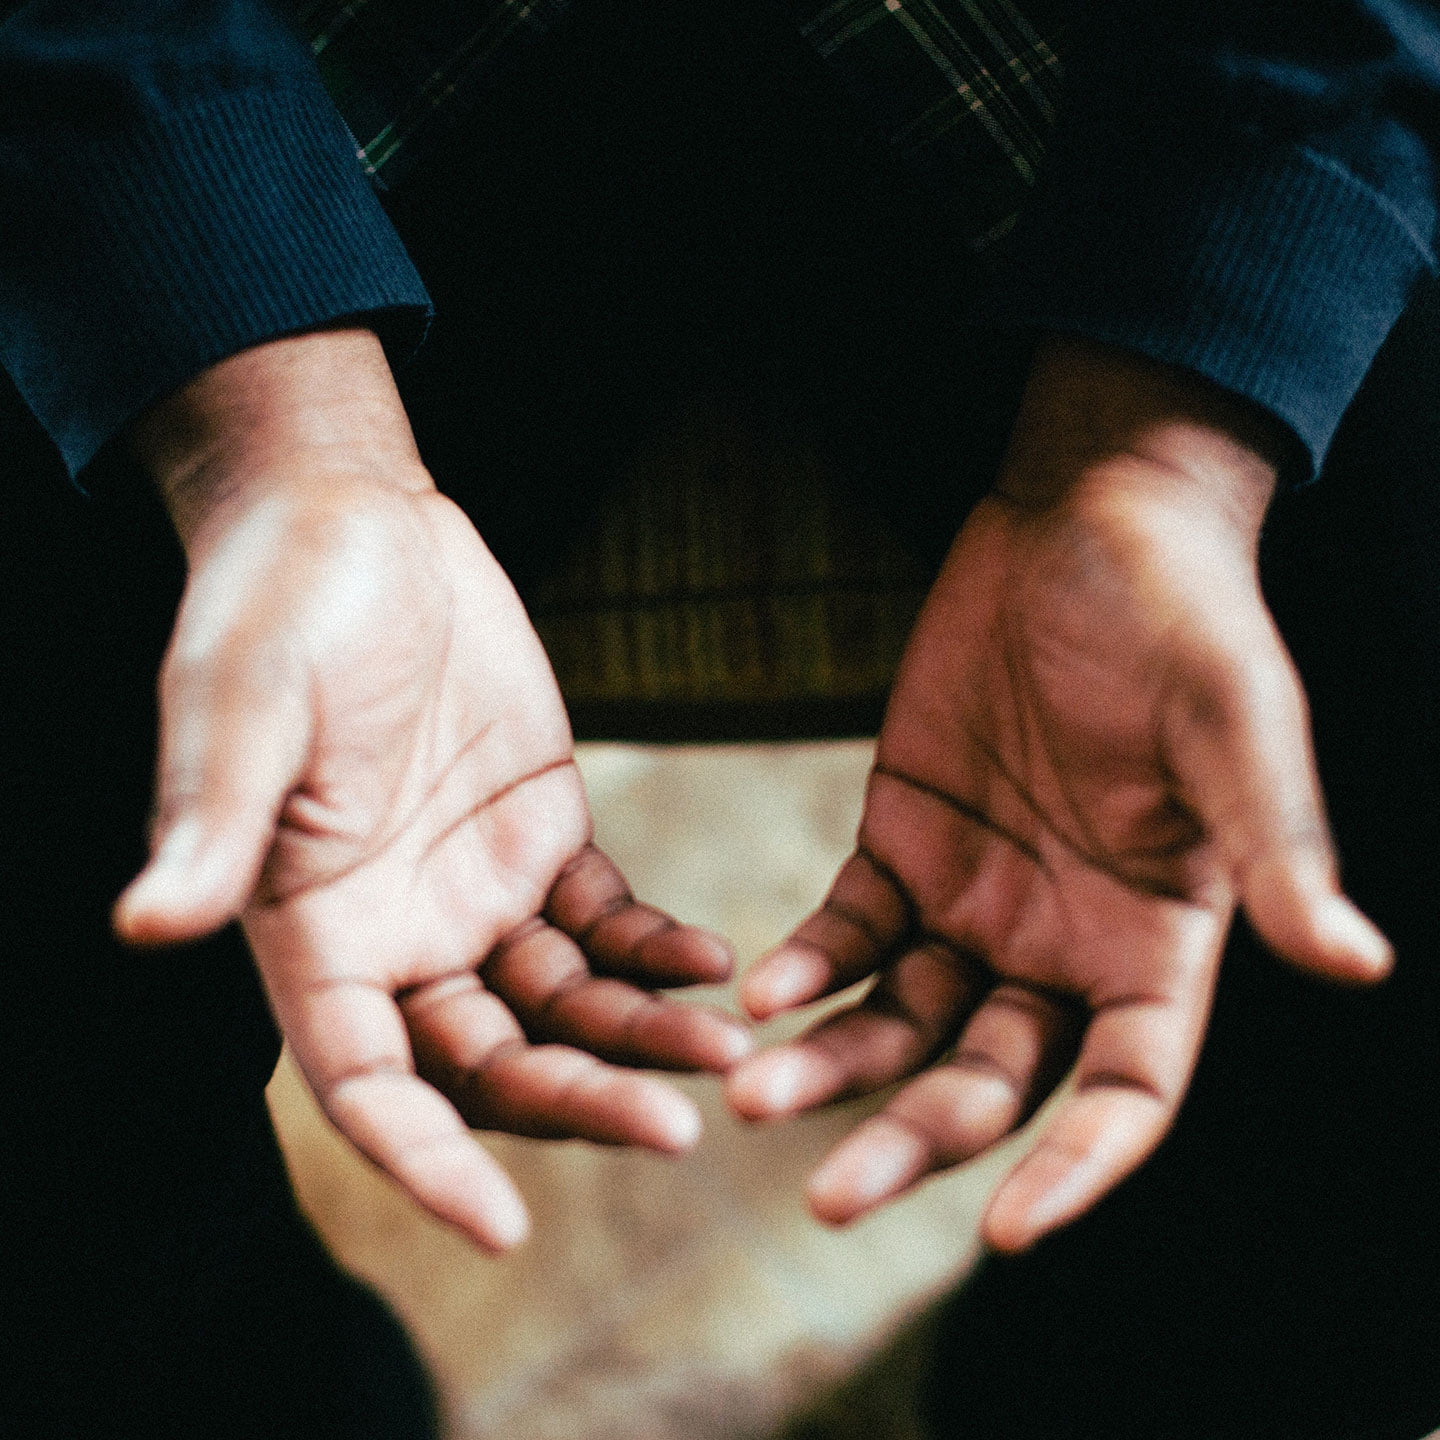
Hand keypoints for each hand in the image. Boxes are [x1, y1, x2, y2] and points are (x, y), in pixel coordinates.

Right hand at [114, 329, 749, 1250]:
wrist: (361, 523)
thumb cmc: (279, 603)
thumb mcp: (241, 702)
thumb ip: (218, 819)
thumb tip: (149, 923)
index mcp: (313, 929)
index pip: (363, 1084)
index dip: (422, 1163)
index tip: (502, 1227)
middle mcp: (397, 934)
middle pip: (489, 1065)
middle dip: (578, 1105)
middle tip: (678, 1131)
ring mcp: (475, 890)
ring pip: (563, 1007)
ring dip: (641, 1037)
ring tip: (729, 1050)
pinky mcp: (542, 834)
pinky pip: (606, 922)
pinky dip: (657, 951)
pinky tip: (715, 961)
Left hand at [728, 337, 1390, 1251]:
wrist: (1087, 522)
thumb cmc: (1185, 618)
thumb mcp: (1236, 725)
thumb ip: (1274, 847)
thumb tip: (1357, 961)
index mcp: (1160, 938)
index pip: (1128, 1091)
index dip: (1079, 1167)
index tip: (1009, 1231)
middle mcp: (1065, 942)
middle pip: (990, 1079)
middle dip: (915, 1141)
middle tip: (827, 1201)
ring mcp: (977, 898)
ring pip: (903, 1020)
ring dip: (834, 1065)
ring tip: (757, 1098)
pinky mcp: (903, 841)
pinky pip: (851, 930)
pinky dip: (809, 964)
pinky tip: (762, 989)